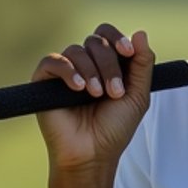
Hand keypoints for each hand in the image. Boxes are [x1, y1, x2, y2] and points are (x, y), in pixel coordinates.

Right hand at [32, 23, 153, 173]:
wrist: (92, 155)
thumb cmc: (113, 130)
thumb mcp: (137, 96)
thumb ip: (143, 65)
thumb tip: (141, 33)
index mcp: (106, 64)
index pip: (107, 35)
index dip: (117, 38)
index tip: (127, 53)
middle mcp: (85, 64)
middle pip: (95, 42)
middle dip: (109, 65)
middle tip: (115, 92)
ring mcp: (64, 72)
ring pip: (76, 50)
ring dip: (92, 71)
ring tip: (97, 95)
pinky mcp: (44, 81)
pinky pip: (53, 61)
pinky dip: (68, 71)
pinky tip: (78, 88)